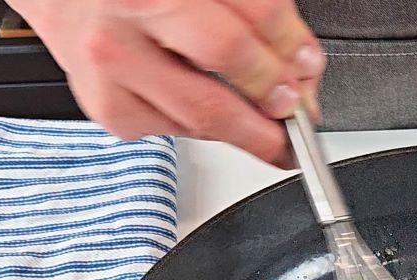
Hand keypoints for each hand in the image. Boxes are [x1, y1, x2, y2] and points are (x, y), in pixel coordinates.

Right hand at [9, 0, 325, 164]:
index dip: (288, 54)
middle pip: (216, 99)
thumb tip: (299, 63)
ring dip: (247, 125)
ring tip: (267, 113)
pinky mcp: (109, 109)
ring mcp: (109, 78)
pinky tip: (210, 100)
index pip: (239, 37)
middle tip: (299, 115)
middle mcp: (121, 36)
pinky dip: (207, 124)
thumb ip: (253, 11)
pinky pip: (177, 130)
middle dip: (272, 115)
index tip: (308, 65)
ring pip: (201, 123)